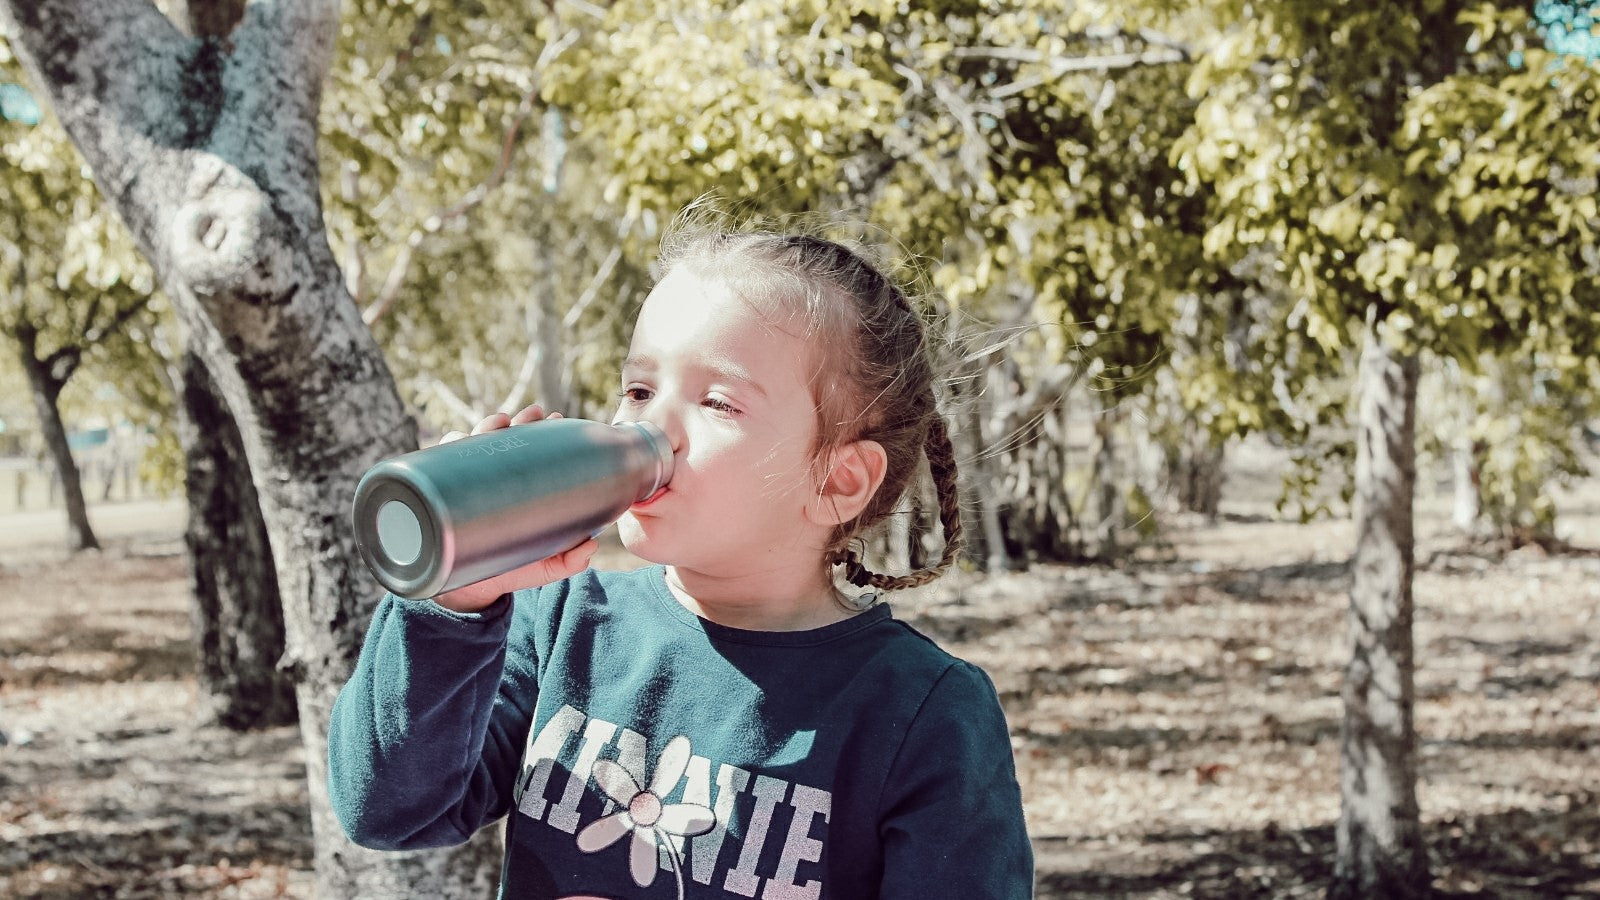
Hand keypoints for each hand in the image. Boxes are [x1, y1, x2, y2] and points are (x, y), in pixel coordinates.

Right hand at [431, 405, 599, 612]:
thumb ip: (567, 560)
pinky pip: (440, 463)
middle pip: (503, 441)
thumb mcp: (542, 566)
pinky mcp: (440, 495)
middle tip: (534, 414)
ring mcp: (465, 485)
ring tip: (501, 421)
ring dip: (486, 426)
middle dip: (518, 422)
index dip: (540, 431)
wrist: (467, 592)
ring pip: (472, 444)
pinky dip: (450, 446)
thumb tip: (592, 547)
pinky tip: (460, 439)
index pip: (528, 452)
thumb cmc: (506, 571)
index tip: (554, 419)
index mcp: (515, 490)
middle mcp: (490, 482)